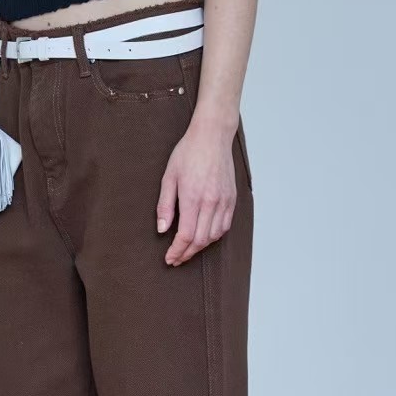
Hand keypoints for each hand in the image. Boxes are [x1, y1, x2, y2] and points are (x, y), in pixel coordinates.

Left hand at [157, 119, 237, 265]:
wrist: (212, 136)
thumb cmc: (188, 153)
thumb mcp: (169, 177)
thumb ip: (165, 205)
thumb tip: (162, 229)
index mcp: (193, 197)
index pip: (186, 235)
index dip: (177, 251)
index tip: (169, 258)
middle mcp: (211, 202)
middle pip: (200, 240)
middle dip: (187, 253)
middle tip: (176, 258)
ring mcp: (224, 201)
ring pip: (214, 236)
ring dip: (200, 247)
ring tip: (188, 249)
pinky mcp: (232, 199)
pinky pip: (224, 226)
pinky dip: (213, 236)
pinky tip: (204, 237)